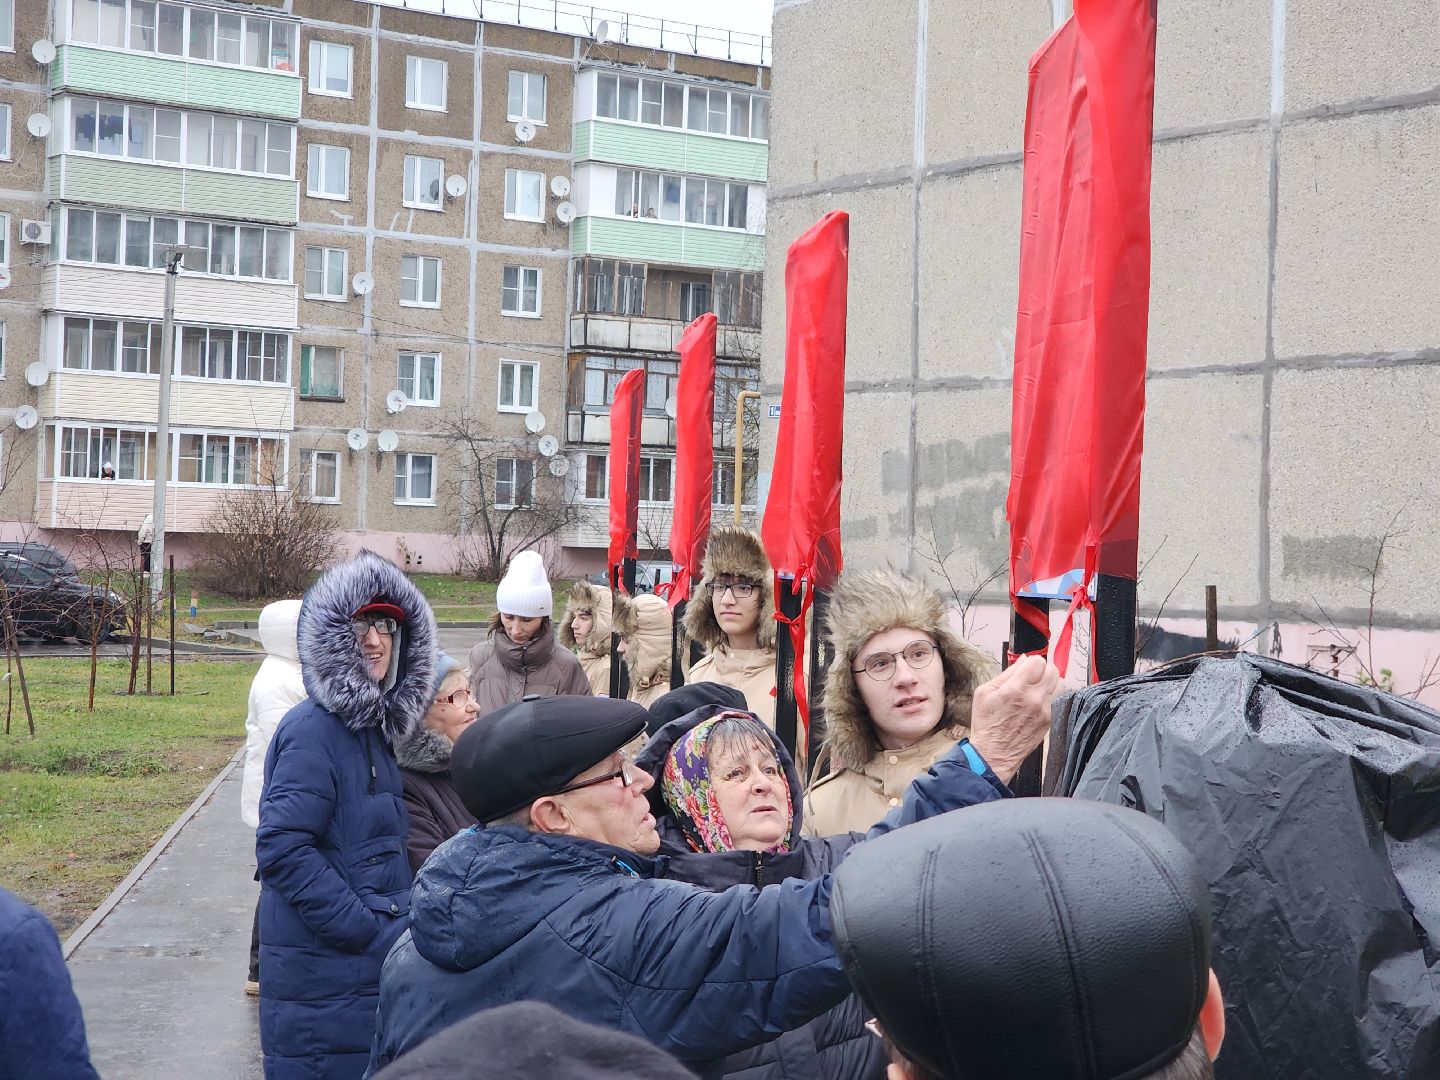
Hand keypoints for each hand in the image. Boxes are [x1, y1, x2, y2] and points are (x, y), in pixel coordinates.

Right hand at [967, 655, 1059, 782]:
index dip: (1032, 662)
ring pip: (1058, 685)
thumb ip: (1006, 674)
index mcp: (1015, 688)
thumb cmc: (986, 724)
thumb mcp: (984, 693)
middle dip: (1043, 670)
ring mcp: (1043, 710)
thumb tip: (1022, 660)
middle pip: (1053, 671)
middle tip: (1033, 676)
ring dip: (1049, 683)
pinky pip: (1054, 701)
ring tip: (1036, 689)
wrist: (993, 753)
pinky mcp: (1048, 721)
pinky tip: (1033, 706)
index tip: (1027, 668)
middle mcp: (1033, 698)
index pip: (1038, 662)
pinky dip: (1046, 699)